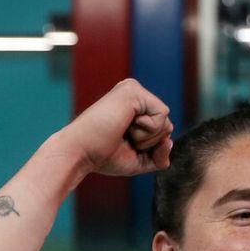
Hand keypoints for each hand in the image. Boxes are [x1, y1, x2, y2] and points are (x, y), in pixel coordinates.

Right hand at [59, 78, 174, 176]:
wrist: (79, 153)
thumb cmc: (103, 157)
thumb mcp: (139, 160)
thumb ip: (159, 155)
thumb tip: (170, 140)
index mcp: (134, 108)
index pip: (162, 131)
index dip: (149, 148)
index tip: (122, 145)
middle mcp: (134, 95)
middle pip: (167, 127)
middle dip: (149, 143)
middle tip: (121, 139)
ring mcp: (133, 90)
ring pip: (166, 122)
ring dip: (146, 138)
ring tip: (121, 132)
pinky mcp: (133, 90)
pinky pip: (162, 115)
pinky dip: (147, 130)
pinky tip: (125, 125)